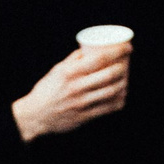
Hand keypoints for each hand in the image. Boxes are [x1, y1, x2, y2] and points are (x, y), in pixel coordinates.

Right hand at [12, 44, 128, 140]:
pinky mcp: (85, 116)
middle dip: (123, 67)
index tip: (127, 47)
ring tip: (125, 79)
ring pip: (112, 91)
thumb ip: (73, 60)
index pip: (100, 58)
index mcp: (70, 72)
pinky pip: (108, 108)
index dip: (118, 51)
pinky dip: (118, 101)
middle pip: (109, 74)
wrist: (36, 115)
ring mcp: (82, 102)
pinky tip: (121, 96)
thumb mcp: (57, 70)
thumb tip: (88, 50)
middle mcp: (77, 87)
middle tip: (126, 63)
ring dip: (123, 84)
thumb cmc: (47, 90)